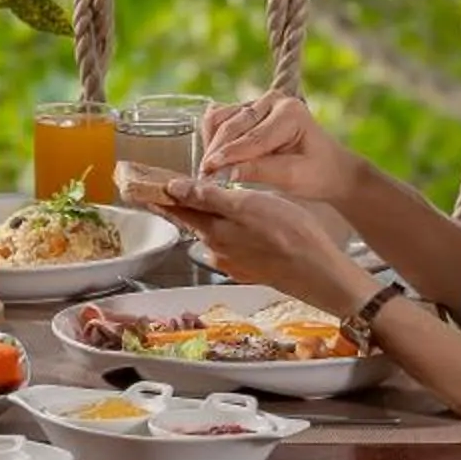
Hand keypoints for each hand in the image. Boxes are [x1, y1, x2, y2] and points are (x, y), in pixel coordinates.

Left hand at [156, 177, 368, 314]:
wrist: (320, 273)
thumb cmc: (291, 235)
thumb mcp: (249, 206)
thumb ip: (210, 198)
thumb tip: (174, 188)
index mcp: (214, 231)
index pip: (178, 209)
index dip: (160, 195)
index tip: (140, 186)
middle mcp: (217, 250)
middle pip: (194, 221)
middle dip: (185, 204)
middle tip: (176, 187)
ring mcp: (234, 262)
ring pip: (215, 233)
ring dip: (213, 218)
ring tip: (222, 202)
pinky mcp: (251, 270)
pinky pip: (234, 246)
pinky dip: (234, 233)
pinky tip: (251, 227)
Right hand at [197, 91, 366, 204]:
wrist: (330, 169)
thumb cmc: (318, 173)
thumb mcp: (293, 177)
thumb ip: (260, 171)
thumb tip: (224, 172)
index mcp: (290, 112)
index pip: (252, 137)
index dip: (228, 156)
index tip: (209, 173)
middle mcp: (273, 100)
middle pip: (233, 125)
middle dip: (216, 152)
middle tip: (202, 178)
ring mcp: (259, 103)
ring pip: (222, 119)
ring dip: (212, 144)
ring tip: (208, 172)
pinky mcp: (248, 110)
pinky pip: (221, 119)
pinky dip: (213, 138)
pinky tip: (215, 159)